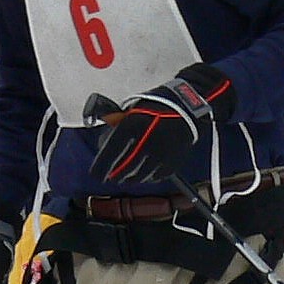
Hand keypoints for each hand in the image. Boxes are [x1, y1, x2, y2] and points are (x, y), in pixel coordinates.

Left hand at [86, 65, 233, 185]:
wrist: (188, 107)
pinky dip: (148, 176)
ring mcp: (159, 155)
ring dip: (130, 178)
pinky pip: (155, 176)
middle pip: (123, 170)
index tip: (95, 175)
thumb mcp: (133, 109)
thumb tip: (104, 142)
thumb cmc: (157, 105)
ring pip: (139, 177)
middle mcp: (144, 143)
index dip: (100, 167)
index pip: (110, 153)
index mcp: (132, 126)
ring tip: (127, 175)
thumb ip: (117, 125)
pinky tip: (146, 170)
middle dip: (114, 175)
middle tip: (111, 176)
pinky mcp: (171, 163)